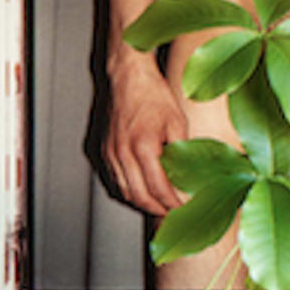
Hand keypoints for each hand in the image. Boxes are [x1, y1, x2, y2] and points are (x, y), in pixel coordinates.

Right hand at [99, 51, 192, 214]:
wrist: (127, 77)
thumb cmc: (151, 94)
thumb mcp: (177, 122)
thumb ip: (180, 151)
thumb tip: (186, 173)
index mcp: (143, 147)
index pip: (158, 188)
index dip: (171, 203)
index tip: (180, 208)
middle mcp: (122, 154)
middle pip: (138, 196)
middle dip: (156, 208)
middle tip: (170, 212)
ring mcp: (110, 153)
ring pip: (123, 191)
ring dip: (140, 202)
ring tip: (156, 204)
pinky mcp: (103, 150)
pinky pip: (113, 179)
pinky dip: (127, 190)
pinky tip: (138, 190)